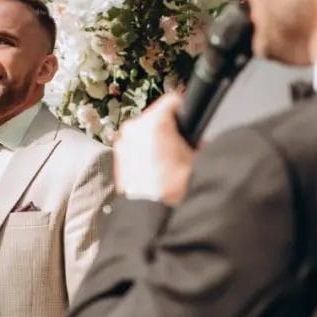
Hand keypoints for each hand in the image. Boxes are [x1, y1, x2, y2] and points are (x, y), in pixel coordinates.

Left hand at [113, 91, 194, 205]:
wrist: (150, 216)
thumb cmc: (169, 192)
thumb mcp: (195, 161)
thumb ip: (198, 141)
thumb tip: (197, 138)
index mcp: (153, 124)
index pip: (173, 100)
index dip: (186, 110)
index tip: (190, 118)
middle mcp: (133, 129)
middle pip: (157, 116)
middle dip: (171, 129)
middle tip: (183, 147)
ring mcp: (123, 143)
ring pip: (145, 131)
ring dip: (157, 141)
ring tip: (169, 162)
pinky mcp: (118, 158)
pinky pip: (136, 146)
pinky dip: (146, 152)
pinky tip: (156, 169)